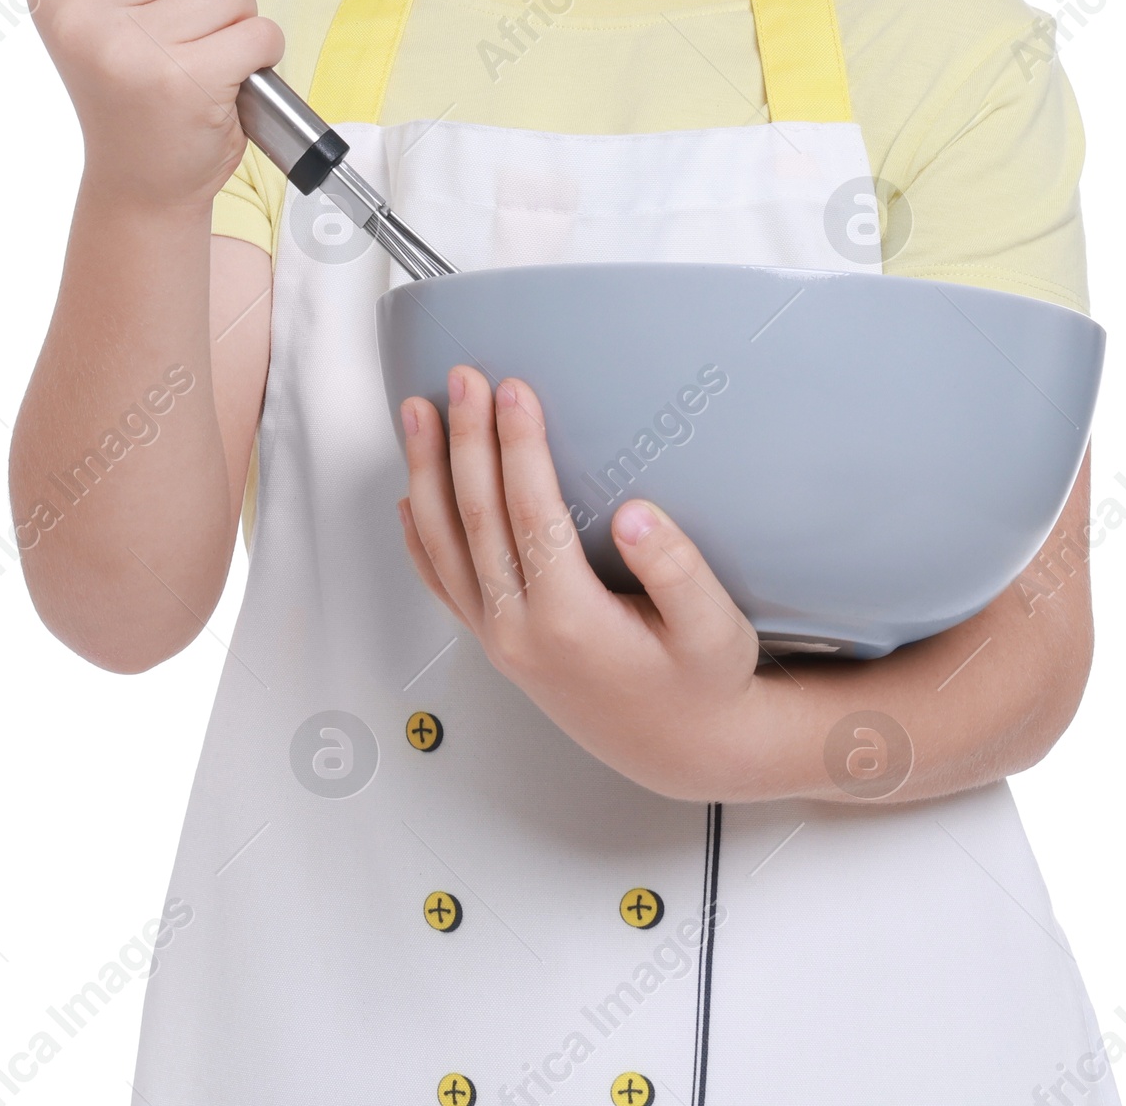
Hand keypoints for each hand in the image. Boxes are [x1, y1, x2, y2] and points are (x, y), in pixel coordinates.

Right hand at [27, 0, 284, 213]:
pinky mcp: (185, 81)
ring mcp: (132, 50)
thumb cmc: (134, 92)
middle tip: (183, 36)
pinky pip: (259, 30)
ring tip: (201, 60)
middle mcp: (83, 16)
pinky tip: (227, 81)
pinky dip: (261, 53)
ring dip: (235, 23)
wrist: (140, 184)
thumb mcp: (113, 9)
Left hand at [397, 364, 780, 799]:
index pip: (530, 512)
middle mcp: (520, 632)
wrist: (684, 749)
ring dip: (427, 474)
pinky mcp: (497, 644)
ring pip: (444, 546)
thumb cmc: (704, 684)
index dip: (518, 445)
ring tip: (416, 414)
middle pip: (476, 517)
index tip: (514, 389)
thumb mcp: (715, 631)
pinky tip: (410, 499)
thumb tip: (638, 516)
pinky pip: (443, 584)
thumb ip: (678, 572)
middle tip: (463, 376)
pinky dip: (419, 537)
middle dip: (466, 439)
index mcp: (571, 621)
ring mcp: (500, 640)